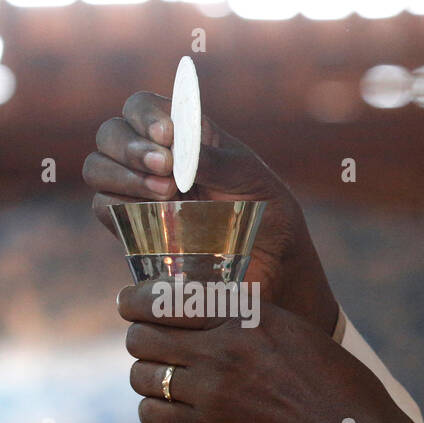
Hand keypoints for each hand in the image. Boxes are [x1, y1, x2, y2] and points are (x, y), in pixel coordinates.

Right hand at [84, 92, 338, 336]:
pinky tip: (155, 214)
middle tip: (167, 171)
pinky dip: (120, 207)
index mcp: (180, 133)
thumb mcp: (250, 179)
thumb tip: (177, 147)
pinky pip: (105, 208)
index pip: (141, 107)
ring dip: (123, 176)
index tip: (168, 135)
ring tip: (167, 193)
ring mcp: (137, 190)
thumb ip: (215, 160)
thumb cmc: (266, 210)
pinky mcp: (131, 225)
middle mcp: (151, 157)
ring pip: (97, 168)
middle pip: (110, 134)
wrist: (272, 261)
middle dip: (131, 148)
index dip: (146, 116)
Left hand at [116, 280, 416, 422]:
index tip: (134, 307)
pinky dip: (156, 412)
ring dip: (149, 380)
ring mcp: (215, 388)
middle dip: (141, 342)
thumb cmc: (339, 386)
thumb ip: (253, 319)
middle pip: (143, 336)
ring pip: (143, 376)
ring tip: (166, 385)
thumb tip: (215, 315)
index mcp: (248, 315)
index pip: (165, 297)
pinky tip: (173, 413)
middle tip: (152, 351)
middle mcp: (224, 346)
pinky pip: (153, 414)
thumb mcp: (298, 332)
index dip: (137, 302)